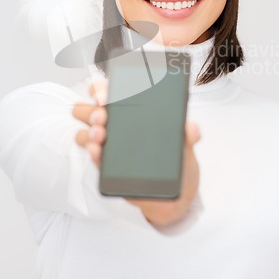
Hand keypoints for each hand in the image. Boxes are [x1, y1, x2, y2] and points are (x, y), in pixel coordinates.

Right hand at [72, 79, 200, 226]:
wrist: (175, 190)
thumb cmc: (176, 158)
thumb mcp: (185, 144)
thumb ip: (188, 134)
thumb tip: (192, 127)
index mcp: (133, 111)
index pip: (110, 91)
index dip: (102, 88)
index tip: (105, 94)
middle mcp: (116, 124)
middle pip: (92, 109)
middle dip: (94, 110)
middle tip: (103, 115)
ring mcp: (109, 144)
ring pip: (86, 131)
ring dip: (91, 131)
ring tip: (101, 134)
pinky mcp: (107, 164)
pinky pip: (92, 155)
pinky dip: (92, 152)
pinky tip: (98, 151)